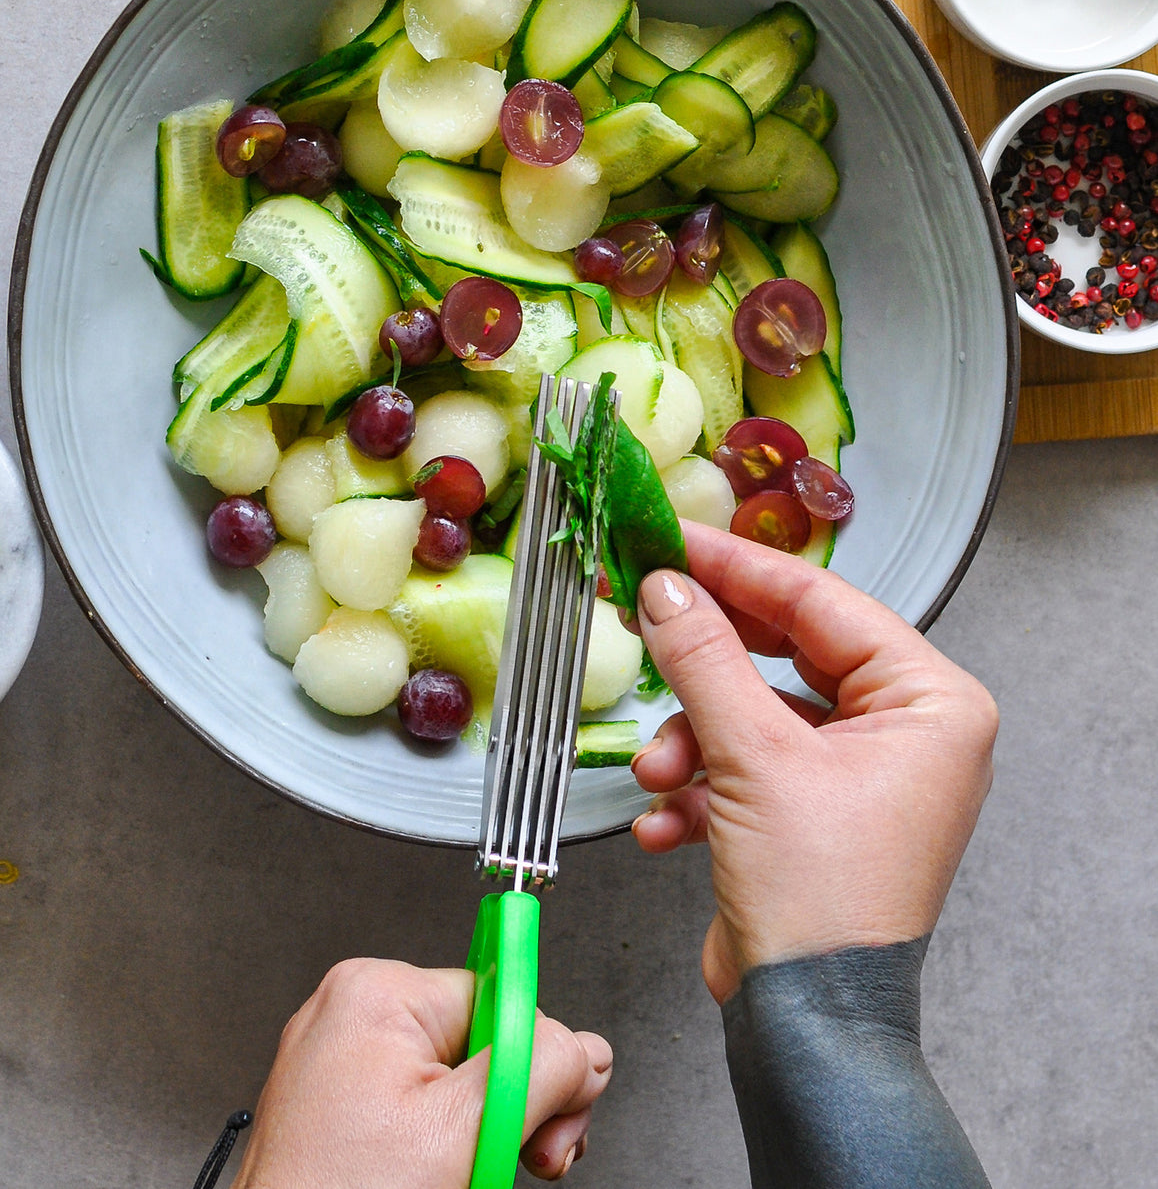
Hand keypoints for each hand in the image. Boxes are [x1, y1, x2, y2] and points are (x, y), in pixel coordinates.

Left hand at [230, 958, 611, 1187]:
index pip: (502, 999)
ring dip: (485, 1132)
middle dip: (513, 1104)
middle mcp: (355, 1012)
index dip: (537, 1061)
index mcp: (377, 991)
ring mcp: (344, 1060)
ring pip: (458, 1082)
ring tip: (471, 1175)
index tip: (555, 1110)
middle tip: (523, 1157)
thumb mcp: (464, 1131)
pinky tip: (443, 1177)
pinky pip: (422, 1106)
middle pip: (484, 1040)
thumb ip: (540, 1073)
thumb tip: (587, 1049)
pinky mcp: (341, 1105)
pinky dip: (446, 1144)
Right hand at [631, 521, 996, 1003]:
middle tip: (640, 608)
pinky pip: (745, 762)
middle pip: (782, 653)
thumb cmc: (822, 901)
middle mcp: (901, 728)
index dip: (736, 567)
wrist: (808, 1027)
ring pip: (752, 712)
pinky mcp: (811, 806)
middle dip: (703, 655)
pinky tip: (670, 823)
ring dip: (691, 741)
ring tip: (657, 773)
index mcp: (927, 701)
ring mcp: (856, 770)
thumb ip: (703, 659)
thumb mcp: (752, 758)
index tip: (673, 540)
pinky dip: (700, 784)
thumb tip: (666, 590)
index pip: (820, 602)